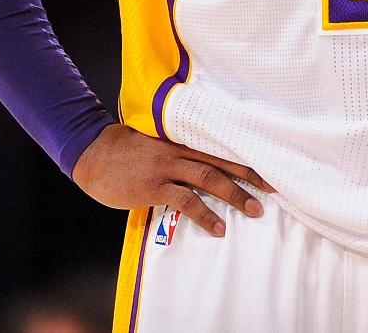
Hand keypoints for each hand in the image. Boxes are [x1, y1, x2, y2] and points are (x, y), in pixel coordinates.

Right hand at [71, 122, 275, 236]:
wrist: (93, 152)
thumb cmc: (123, 149)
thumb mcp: (154, 142)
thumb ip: (177, 149)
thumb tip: (198, 161)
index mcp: (182, 139)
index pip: (221, 146)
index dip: (245, 157)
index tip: (268, 164)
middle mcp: (180, 151)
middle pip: (223, 160)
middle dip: (251, 175)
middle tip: (274, 188)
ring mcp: (167, 168)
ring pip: (210, 179)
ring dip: (236, 195)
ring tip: (255, 210)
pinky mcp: (154, 186)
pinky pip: (186, 201)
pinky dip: (205, 215)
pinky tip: (219, 228)